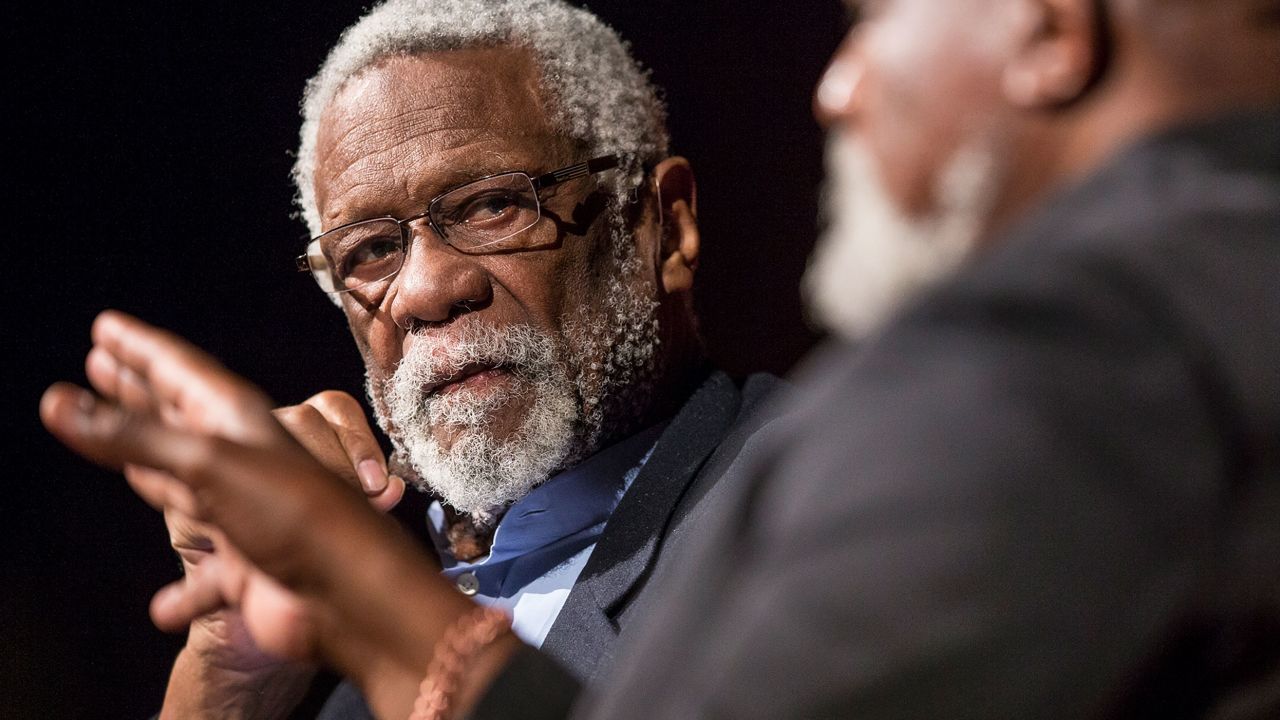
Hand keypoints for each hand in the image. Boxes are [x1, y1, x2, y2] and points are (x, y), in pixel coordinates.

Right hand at [41, 310, 499, 718]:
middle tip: (101, 360)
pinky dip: (185, 591)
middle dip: (140, 389)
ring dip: (146, 463)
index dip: (141, 347)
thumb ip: (135, 437)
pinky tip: (162, 607)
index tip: (106, 324)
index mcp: (240, 421)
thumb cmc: (296, 516)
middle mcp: (242, 460)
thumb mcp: (210, 464)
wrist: (351, 595)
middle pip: (178, 415)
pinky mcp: (248, 567)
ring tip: (108, 439)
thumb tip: (59, 400)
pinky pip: (204, 578)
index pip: (181, 371)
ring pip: (183, 482)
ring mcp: (244, 513)